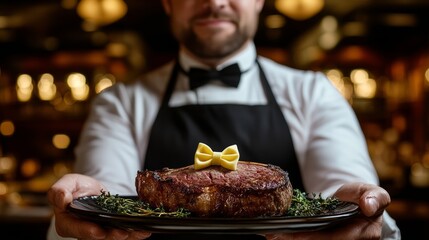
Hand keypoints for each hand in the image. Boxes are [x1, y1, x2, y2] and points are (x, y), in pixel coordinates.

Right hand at [47, 173, 151, 239]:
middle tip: (123, 233)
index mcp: (68, 222)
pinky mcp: (112, 229)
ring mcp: (100, 231)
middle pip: (98, 236)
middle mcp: (84, 231)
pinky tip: (145, 231)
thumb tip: (62, 200)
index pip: (76, 229)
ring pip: (113, 236)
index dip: (87, 231)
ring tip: (138, 232)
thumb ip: (59, 191)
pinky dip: (135, 233)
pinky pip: (124, 232)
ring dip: (127, 236)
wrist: (91, 189)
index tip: (98, 231)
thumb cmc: (75, 187)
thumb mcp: (66, 183)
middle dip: (111, 235)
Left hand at [265, 182, 389, 239]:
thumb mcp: (370, 191)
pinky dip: (293, 238)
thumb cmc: (363, 197)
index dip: (315, 238)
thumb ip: (374, 197)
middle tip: (275, 235)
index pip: (337, 239)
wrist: (355, 203)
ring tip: (272, 235)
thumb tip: (369, 205)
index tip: (296, 235)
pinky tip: (277, 235)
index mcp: (365, 234)